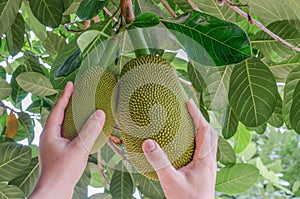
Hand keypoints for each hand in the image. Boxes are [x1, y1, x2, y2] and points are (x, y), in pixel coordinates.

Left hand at [29, 82, 105, 198]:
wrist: (55, 191)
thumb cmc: (63, 171)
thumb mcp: (79, 148)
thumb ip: (90, 130)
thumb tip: (100, 113)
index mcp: (50, 133)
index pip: (57, 109)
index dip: (65, 96)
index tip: (71, 84)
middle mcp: (49, 137)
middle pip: (59, 115)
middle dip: (68, 104)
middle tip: (78, 94)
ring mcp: (54, 145)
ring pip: (63, 126)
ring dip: (72, 116)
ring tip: (82, 109)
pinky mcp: (59, 152)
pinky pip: (67, 134)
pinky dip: (75, 128)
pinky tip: (84, 130)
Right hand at [142, 99, 217, 198]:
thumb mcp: (170, 181)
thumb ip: (160, 162)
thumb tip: (148, 143)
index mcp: (205, 160)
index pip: (204, 130)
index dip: (197, 114)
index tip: (188, 102)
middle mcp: (210, 161)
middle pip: (211, 133)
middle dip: (201, 118)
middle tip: (189, 109)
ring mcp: (209, 167)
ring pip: (210, 142)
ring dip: (202, 129)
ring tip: (189, 122)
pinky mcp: (205, 172)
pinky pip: (206, 150)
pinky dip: (200, 140)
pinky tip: (189, 144)